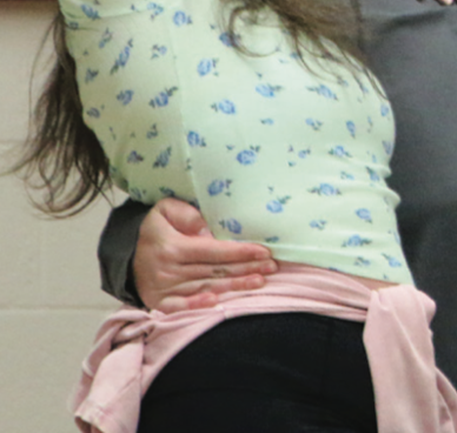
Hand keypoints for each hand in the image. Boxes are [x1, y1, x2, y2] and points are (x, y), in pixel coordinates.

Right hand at [134, 198, 276, 312]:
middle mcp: (168, 270)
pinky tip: (220, 303)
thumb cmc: (154, 229)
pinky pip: (181, 307)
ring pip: (206, 288)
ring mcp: (164, 289)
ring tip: (260, 282)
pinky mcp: (159, 302)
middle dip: (246, 269)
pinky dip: (199, 306)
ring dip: (235, 286)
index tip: (264, 252)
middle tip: (272, 268)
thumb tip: (208, 230)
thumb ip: (188, 214)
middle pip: (215, 271)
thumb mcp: (165, 210)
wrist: (124, 255)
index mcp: (172, 247)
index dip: (240, 252)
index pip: (214, 251)